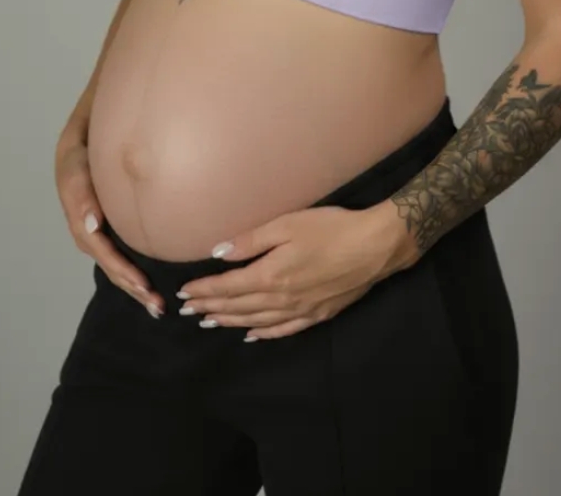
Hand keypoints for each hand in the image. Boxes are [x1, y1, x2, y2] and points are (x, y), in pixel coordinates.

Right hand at [54, 134, 165, 316]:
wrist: (96, 110)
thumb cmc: (92, 125)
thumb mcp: (79, 148)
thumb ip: (80, 185)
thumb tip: (92, 225)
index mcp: (76, 200)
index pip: (95, 242)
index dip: (116, 265)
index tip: (139, 283)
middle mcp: (84, 213)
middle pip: (105, 257)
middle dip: (128, 283)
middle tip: (156, 305)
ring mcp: (95, 215)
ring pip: (112, 256)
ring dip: (132, 281)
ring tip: (156, 303)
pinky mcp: (109, 214)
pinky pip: (119, 244)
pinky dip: (134, 264)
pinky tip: (153, 277)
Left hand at [175, 204, 390, 339]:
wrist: (375, 247)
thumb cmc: (331, 228)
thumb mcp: (288, 224)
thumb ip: (252, 241)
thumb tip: (218, 252)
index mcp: (271, 275)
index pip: (228, 286)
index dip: (204, 290)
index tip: (185, 293)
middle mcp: (282, 299)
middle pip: (238, 307)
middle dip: (210, 307)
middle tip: (188, 311)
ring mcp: (300, 311)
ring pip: (256, 321)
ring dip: (230, 322)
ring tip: (210, 322)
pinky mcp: (318, 316)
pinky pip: (283, 330)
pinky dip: (263, 334)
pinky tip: (252, 335)